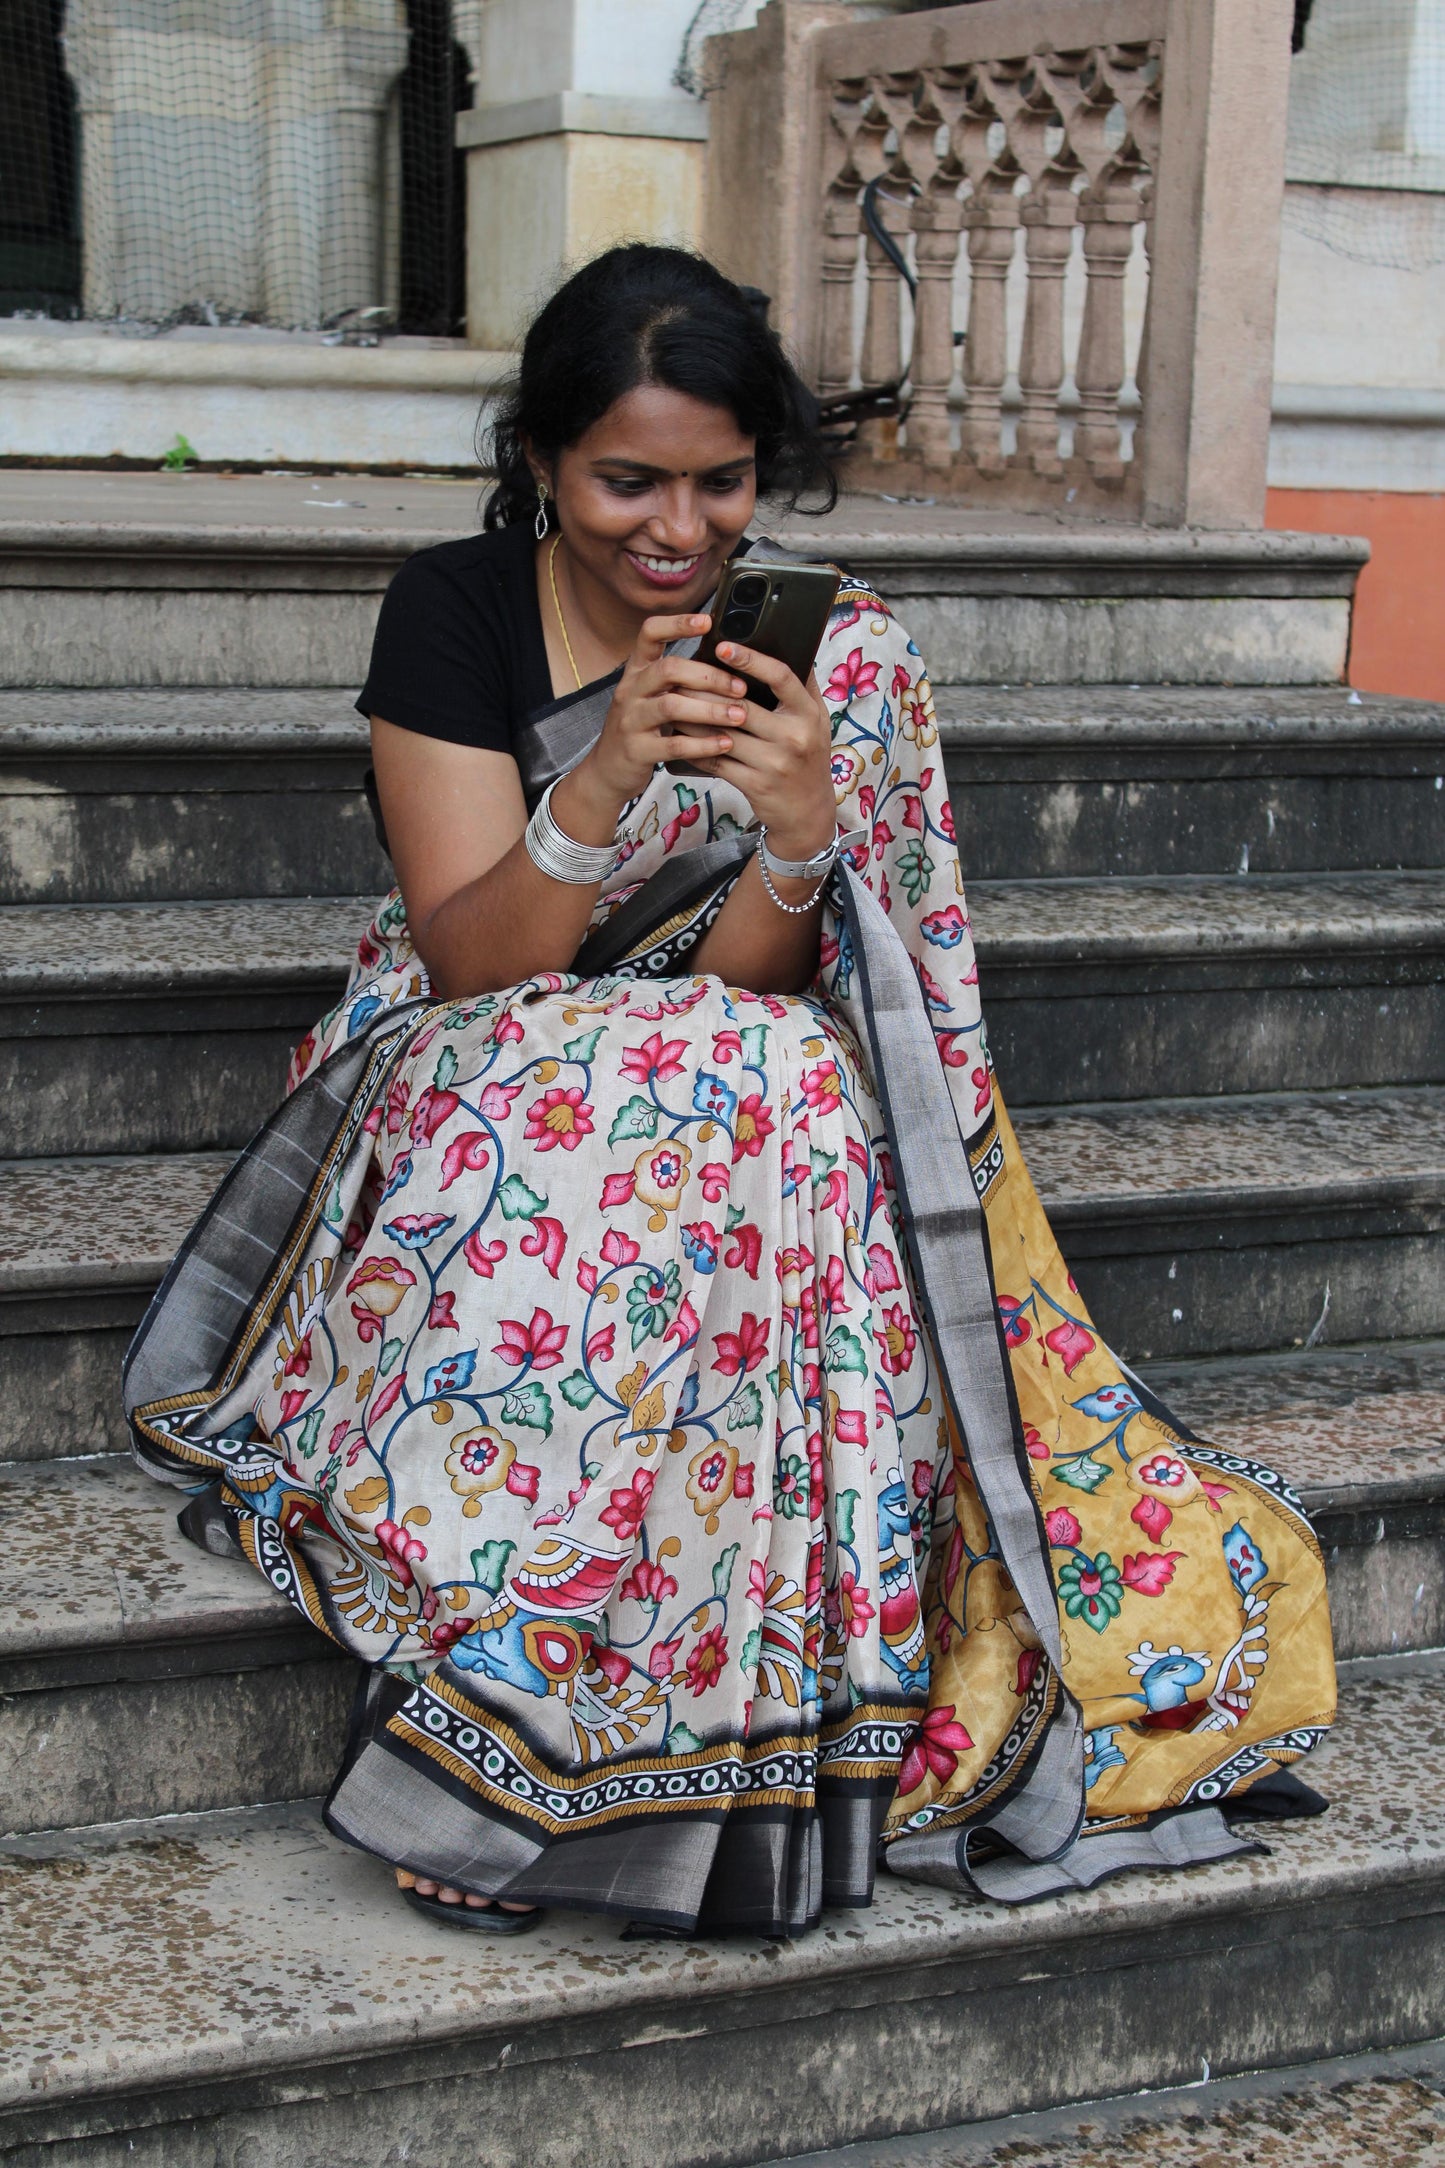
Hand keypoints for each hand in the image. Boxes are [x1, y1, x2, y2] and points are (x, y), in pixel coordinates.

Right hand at [559, 613, 748, 834]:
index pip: (650, 634)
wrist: (608, 770)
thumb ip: (677, 679)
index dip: (677, 623)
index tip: (707, 621)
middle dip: (709, 676)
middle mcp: (631, 691)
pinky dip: (703, 744)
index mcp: (636, 671)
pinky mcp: (637, 751)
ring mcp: (631, 721)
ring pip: (671, 706)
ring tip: (739, 715)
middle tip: (740, 687)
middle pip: (668, 670)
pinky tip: (724, 743)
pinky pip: (674, 744)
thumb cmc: (641, 728)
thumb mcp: (651, 696)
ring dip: (710, 710)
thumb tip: (723, 659)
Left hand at [698, 640, 836, 859]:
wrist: (809, 813)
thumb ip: (801, 688)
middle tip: (680, 673)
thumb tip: (787, 643)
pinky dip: (696, 747)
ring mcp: (775, 763)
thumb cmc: (808, 758)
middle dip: (707, 689)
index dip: (751, 659)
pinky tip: (681, 736)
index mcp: (809, 713)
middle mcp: (795, 736)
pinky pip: (717, 760)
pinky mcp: (755, 784)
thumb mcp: (815, 722)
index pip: (780, 677)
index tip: (723, 646)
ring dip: (694, 718)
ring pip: (723, 733)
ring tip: (673, 701)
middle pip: (742, 705)